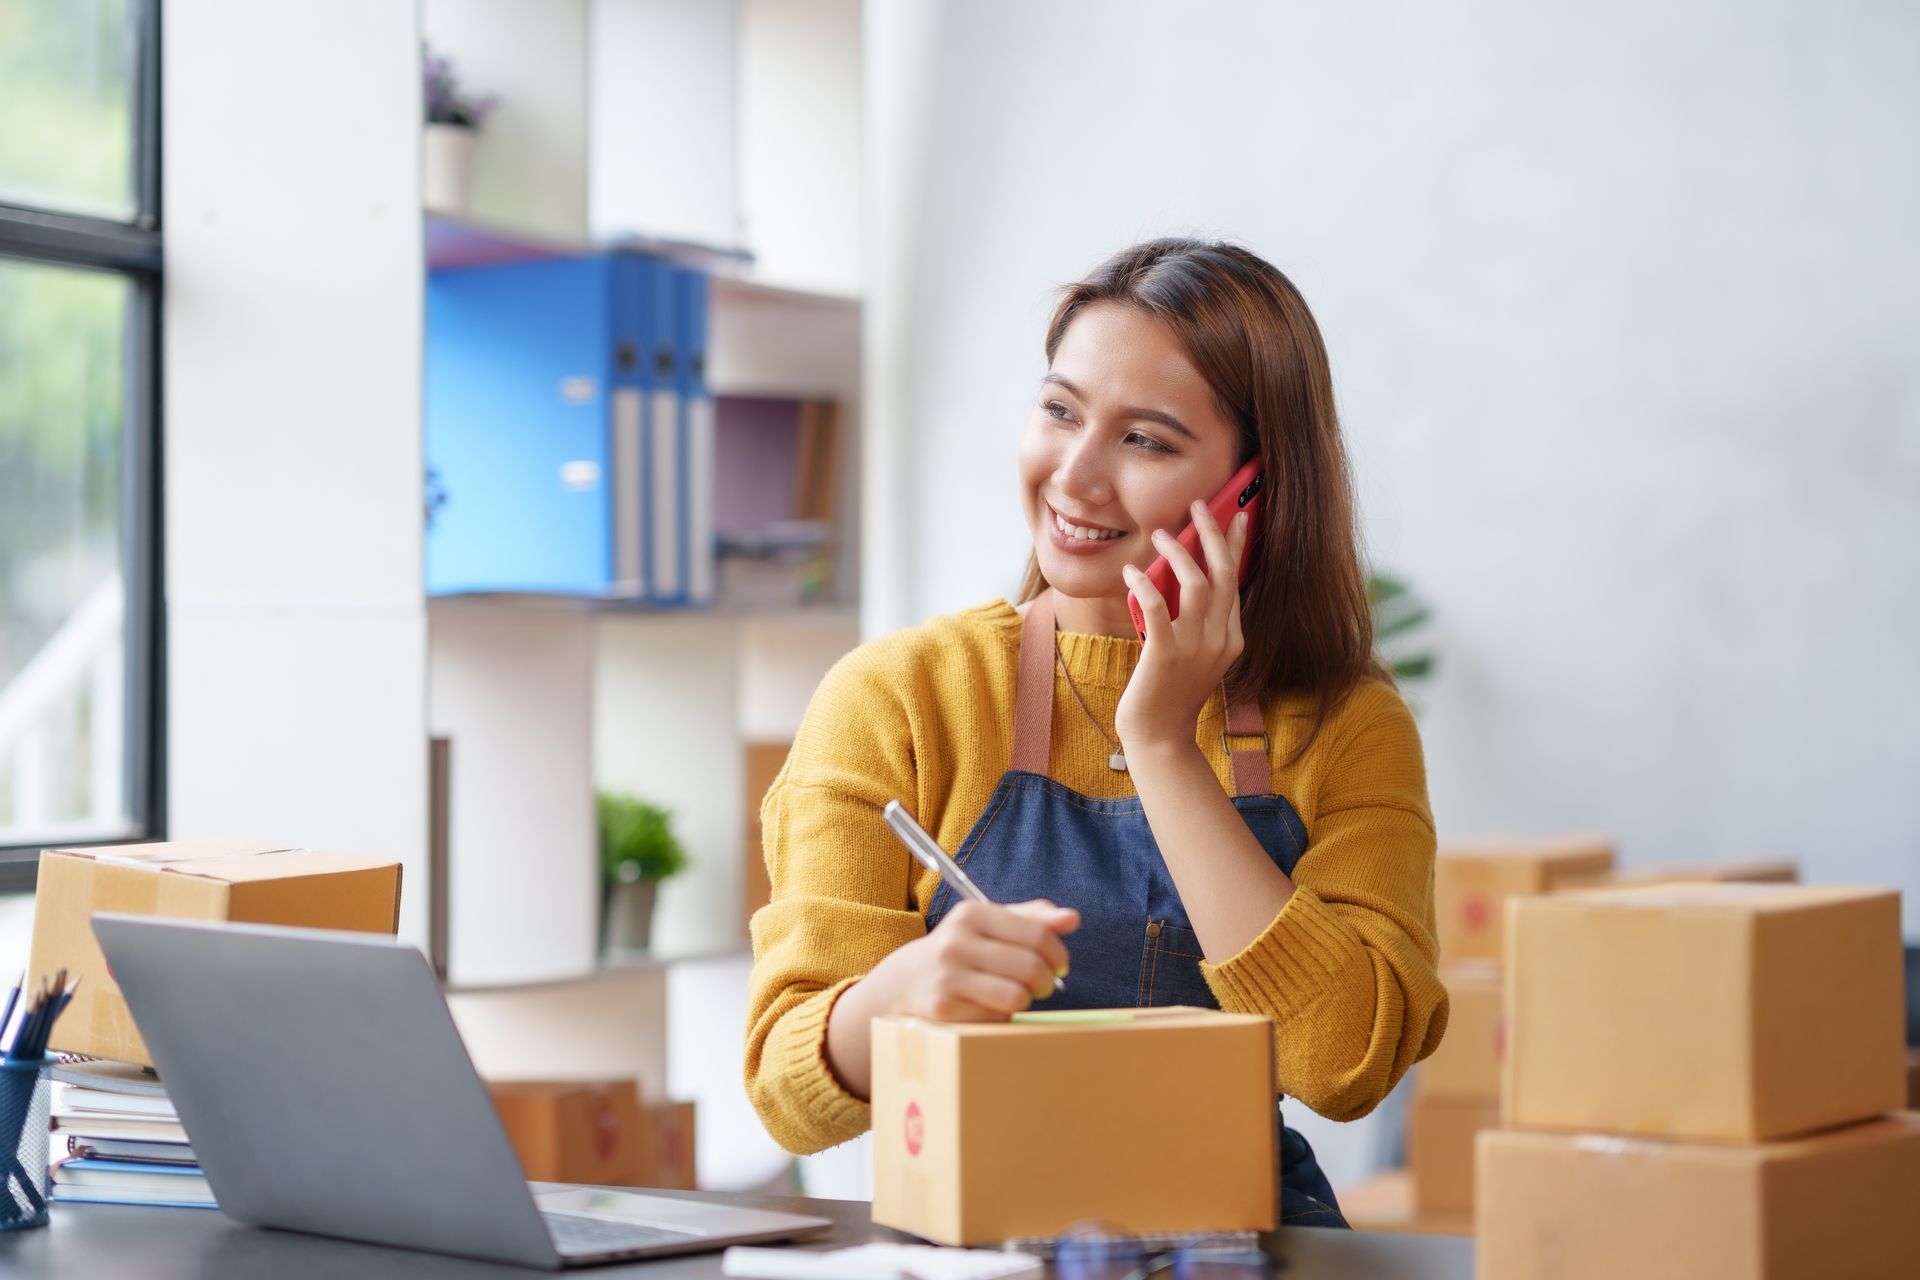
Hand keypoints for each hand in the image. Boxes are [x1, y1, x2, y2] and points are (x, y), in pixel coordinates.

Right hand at [868, 899, 1078, 1021]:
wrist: (908, 980)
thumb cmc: (962, 950)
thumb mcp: (990, 925)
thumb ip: (1032, 918)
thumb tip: (1072, 919)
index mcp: (972, 914)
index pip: (1037, 933)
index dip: (1058, 953)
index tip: (1059, 965)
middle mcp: (956, 941)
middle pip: (1030, 967)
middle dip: (1047, 981)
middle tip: (1043, 986)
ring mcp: (947, 975)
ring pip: (1016, 996)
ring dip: (1026, 1001)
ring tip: (1018, 996)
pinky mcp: (943, 1008)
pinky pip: (996, 1019)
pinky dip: (1002, 1017)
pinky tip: (990, 1008)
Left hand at [1117, 500, 1248, 750]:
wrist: (1159, 737)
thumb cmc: (1171, 694)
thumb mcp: (1196, 656)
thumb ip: (1199, 623)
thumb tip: (1185, 579)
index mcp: (1232, 639)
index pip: (1235, 581)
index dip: (1235, 545)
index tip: (1236, 515)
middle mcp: (1220, 640)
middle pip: (1223, 573)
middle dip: (1213, 533)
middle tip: (1198, 506)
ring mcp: (1195, 647)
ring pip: (1196, 582)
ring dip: (1178, 552)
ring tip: (1160, 534)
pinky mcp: (1165, 654)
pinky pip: (1158, 606)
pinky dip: (1144, 583)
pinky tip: (1130, 571)